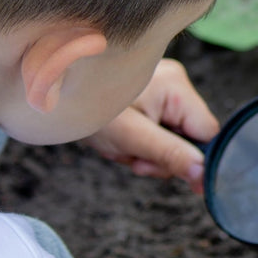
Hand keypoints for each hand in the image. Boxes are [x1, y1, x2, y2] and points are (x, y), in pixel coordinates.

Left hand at [83, 59, 217, 193]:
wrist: (50, 95)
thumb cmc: (89, 113)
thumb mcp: (132, 139)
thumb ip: (170, 155)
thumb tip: (204, 175)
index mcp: (176, 87)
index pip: (207, 132)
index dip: (191, 157)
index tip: (165, 169)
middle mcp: (174, 82)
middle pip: (189, 137)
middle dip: (160, 155)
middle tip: (131, 156)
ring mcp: (162, 87)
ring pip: (172, 136)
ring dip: (147, 151)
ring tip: (119, 145)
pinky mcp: (150, 95)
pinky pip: (158, 128)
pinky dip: (140, 141)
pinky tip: (120, 138)